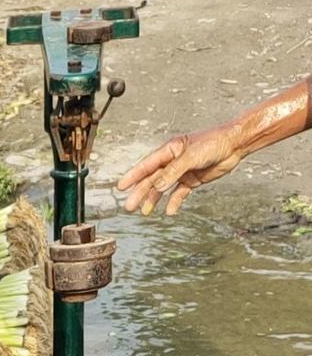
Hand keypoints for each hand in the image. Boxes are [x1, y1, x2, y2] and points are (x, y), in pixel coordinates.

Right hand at [117, 123, 244, 215]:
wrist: (234, 145)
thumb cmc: (213, 143)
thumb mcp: (191, 157)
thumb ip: (173, 172)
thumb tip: (157, 187)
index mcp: (170, 150)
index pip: (147, 165)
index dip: (134, 176)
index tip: (121, 186)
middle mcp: (173, 160)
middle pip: (152, 178)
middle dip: (140, 192)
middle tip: (129, 207)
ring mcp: (182, 171)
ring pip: (163, 187)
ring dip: (154, 199)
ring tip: (145, 212)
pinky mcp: (192, 179)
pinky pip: (179, 193)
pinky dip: (174, 202)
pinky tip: (169, 211)